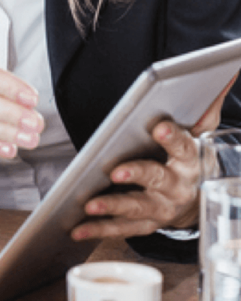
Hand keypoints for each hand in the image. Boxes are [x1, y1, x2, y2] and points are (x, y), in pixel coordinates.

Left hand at [71, 75, 236, 240]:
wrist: (198, 196)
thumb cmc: (190, 154)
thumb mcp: (203, 129)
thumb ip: (208, 102)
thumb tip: (223, 70)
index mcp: (190, 158)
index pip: (182, 145)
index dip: (171, 137)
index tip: (158, 127)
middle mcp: (178, 185)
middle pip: (158, 178)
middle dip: (138, 174)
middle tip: (116, 170)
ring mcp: (162, 207)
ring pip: (137, 207)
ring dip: (113, 206)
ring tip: (90, 204)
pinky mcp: (146, 222)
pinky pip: (122, 228)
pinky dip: (99, 229)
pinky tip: (77, 228)